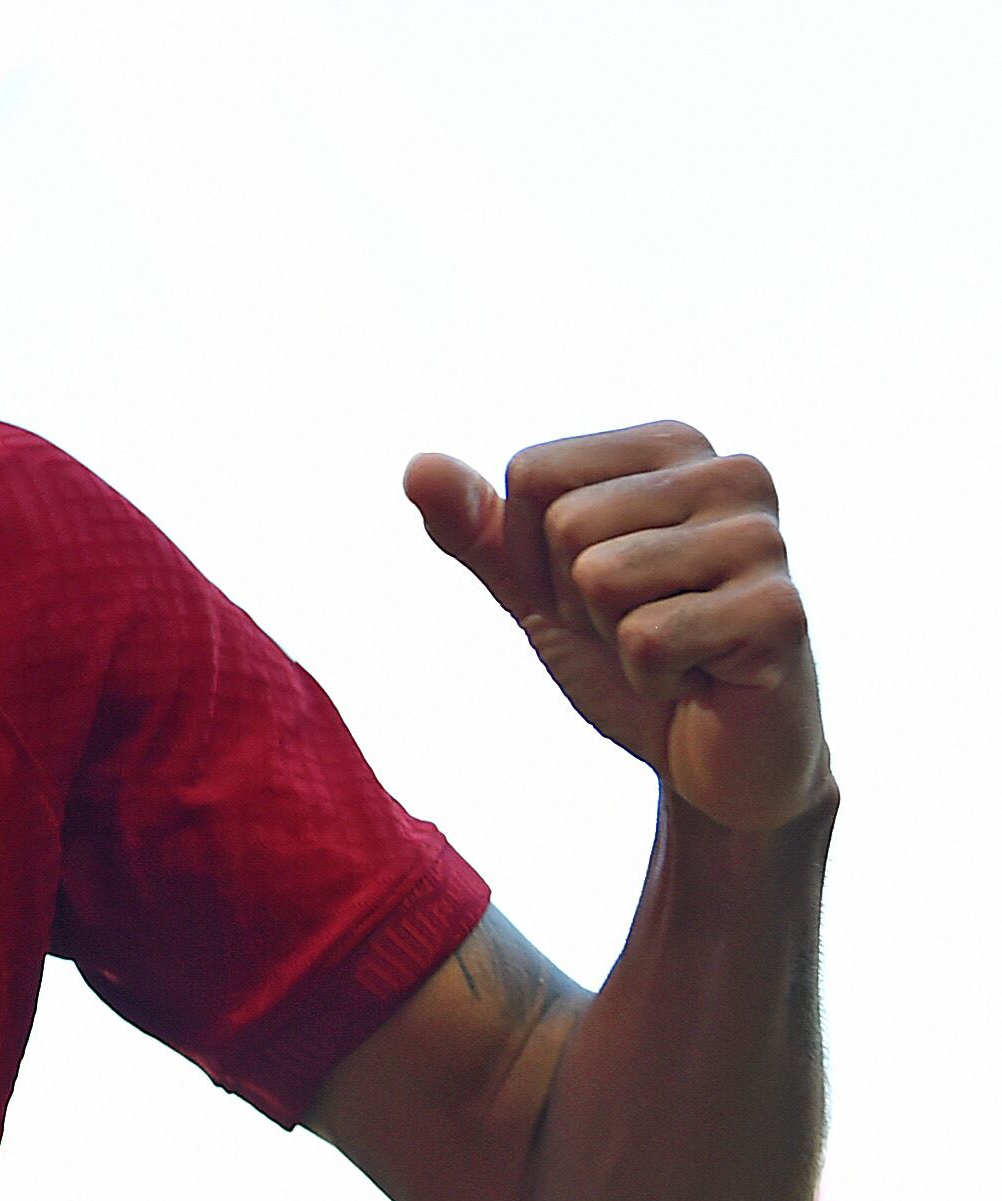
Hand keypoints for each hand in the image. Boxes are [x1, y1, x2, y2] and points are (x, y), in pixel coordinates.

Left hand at [405, 424, 829, 831]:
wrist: (711, 754)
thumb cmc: (625, 653)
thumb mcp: (533, 585)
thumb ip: (475, 528)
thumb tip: (417, 467)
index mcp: (672, 445)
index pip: (533, 472)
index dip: (534, 554)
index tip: (594, 590)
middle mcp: (733, 472)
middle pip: (567, 524)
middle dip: (576, 600)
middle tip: (639, 627)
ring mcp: (765, 540)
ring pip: (601, 578)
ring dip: (614, 640)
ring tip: (673, 649)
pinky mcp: (782, 612)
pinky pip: (646, 638)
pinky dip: (651, 679)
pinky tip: (701, 679)